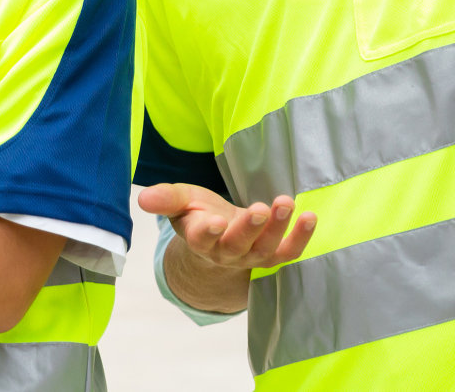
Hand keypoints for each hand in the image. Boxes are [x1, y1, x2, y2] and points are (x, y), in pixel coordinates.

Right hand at [137, 182, 316, 269]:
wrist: (220, 234)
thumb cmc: (199, 213)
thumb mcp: (182, 201)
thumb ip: (166, 198)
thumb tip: (144, 198)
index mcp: (200, 239)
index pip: (201, 239)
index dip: (207, 232)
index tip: (213, 221)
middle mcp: (225, 253)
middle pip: (237, 246)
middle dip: (249, 228)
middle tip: (260, 209)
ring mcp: (251, 257)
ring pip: (265, 250)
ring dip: (278, 229)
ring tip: (286, 203)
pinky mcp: (272, 255)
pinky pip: (288, 252)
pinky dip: (300, 238)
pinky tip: (310, 217)